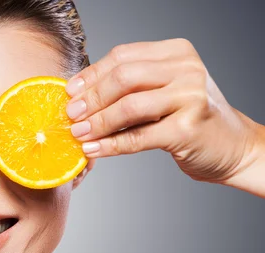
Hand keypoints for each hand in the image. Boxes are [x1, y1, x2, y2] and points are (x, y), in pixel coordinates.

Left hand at [64, 38, 262, 185]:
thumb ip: (130, 87)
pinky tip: (93, 149)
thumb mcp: (163, 91)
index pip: (122, 56)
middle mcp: (186, 69)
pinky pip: (137, 137)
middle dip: (91, 98)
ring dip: (97, 123)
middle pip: (123, 78)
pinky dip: (110, 144)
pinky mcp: (188, 129)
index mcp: (177, 53)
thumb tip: (79, 97)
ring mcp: (190, 97)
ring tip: (78, 133)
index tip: (70, 92)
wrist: (232, 146)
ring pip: (128, 107)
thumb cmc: (189, 118)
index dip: (91, 75)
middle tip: (71, 115)